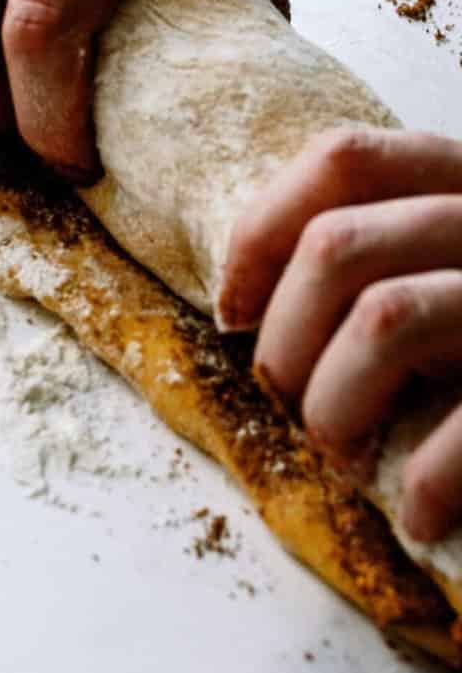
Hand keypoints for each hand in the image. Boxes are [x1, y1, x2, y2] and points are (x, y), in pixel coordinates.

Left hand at [220, 127, 461, 542]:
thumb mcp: (450, 269)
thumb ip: (389, 255)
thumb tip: (248, 304)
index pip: (343, 159)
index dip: (262, 230)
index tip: (232, 309)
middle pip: (338, 245)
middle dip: (284, 339)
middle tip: (289, 405)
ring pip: (384, 317)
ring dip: (334, 403)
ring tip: (342, 454)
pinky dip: (424, 479)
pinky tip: (417, 514)